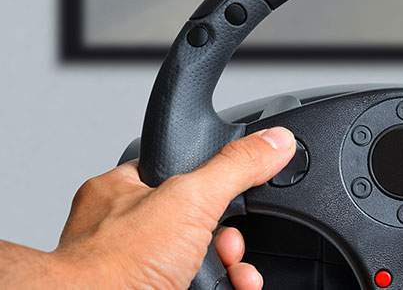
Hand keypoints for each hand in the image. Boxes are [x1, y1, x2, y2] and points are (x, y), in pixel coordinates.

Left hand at [51, 127, 295, 289]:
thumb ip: (236, 166)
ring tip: (237, 275)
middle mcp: (126, 232)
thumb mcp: (191, 198)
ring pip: (202, 260)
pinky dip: (225, 288)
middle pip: (199, 222)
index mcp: (123, 191)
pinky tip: (234, 288)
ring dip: (232, 268)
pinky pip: (202, 286)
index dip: (215, 184)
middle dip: (228, 237)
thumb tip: (275, 142)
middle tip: (229, 246)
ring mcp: (137, 270)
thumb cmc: (113, 266)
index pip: (181, 172)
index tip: (238, 196)